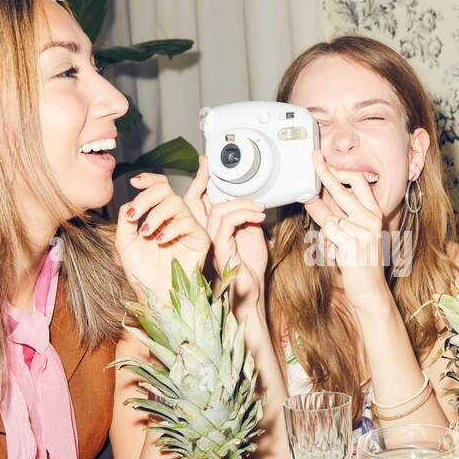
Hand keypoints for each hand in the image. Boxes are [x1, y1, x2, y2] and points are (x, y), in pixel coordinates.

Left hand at [116, 172, 210, 299]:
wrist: (154, 296)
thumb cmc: (141, 273)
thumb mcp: (124, 241)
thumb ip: (126, 218)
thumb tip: (131, 201)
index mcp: (158, 217)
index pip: (159, 188)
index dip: (149, 179)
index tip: (134, 182)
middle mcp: (174, 219)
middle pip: (167, 190)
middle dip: (147, 197)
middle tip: (135, 214)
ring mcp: (188, 228)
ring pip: (176, 202)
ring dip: (157, 213)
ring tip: (146, 231)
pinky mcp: (200, 239)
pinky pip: (188, 222)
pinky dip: (170, 228)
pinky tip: (160, 241)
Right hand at [184, 157, 268, 315]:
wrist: (251, 296)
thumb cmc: (250, 269)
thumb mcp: (251, 234)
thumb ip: (246, 217)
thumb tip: (249, 201)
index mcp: (211, 229)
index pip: (202, 201)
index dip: (202, 180)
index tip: (206, 162)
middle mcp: (205, 234)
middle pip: (200, 201)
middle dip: (207, 180)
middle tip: (221, 171)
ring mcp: (210, 242)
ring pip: (218, 210)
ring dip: (242, 203)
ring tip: (258, 207)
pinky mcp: (219, 250)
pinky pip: (226, 223)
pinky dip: (244, 214)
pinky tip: (257, 216)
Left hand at [303, 149, 389, 310]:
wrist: (370, 291)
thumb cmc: (359, 262)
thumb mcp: (348, 235)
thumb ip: (332, 216)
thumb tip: (311, 198)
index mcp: (374, 213)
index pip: (359, 182)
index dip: (341, 170)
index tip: (325, 161)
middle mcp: (372, 219)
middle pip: (342, 190)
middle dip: (325, 173)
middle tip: (314, 158)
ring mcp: (364, 232)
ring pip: (330, 219)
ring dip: (327, 235)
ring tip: (340, 251)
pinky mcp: (354, 245)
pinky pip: (328, 235)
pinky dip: (327, 246)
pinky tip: (340, 258)